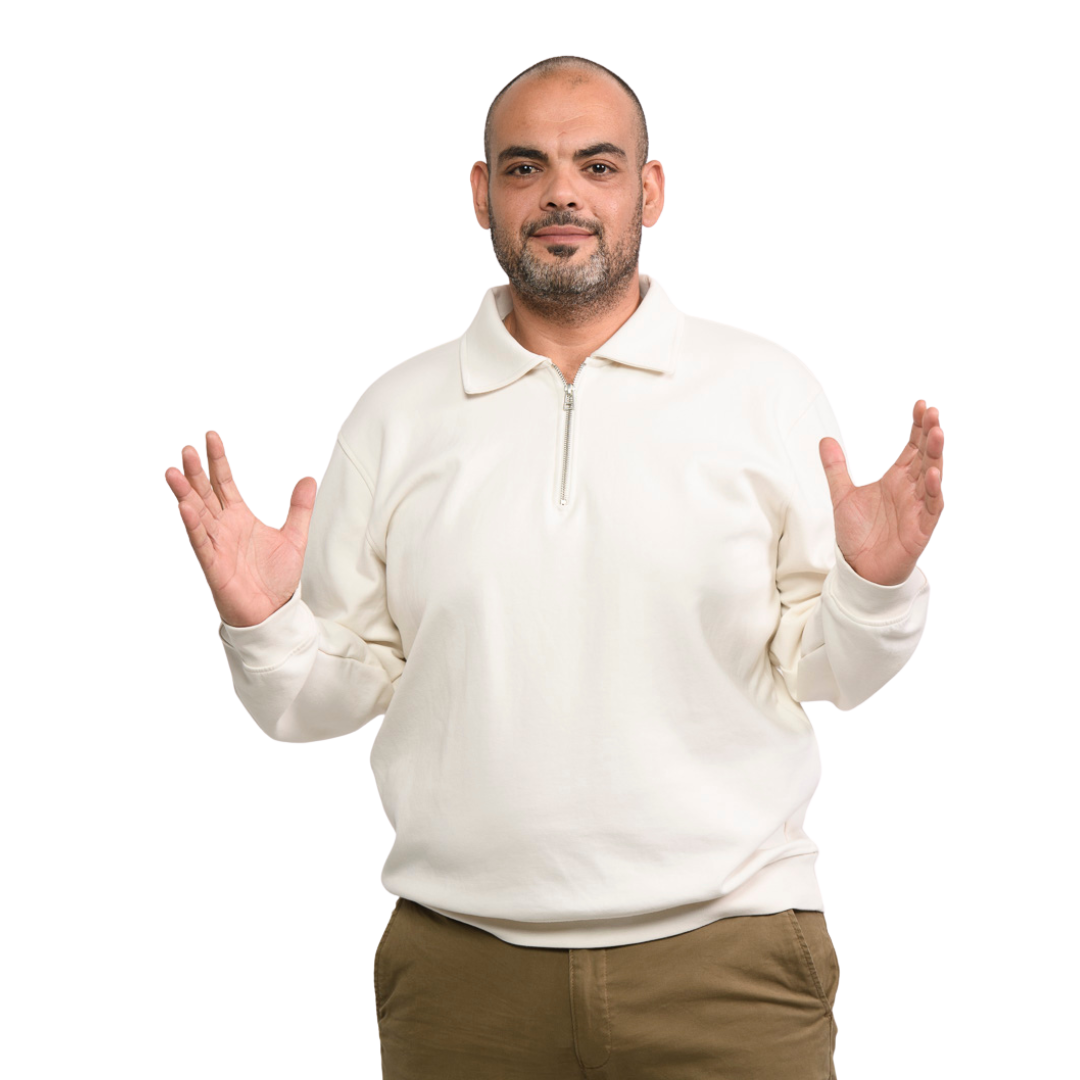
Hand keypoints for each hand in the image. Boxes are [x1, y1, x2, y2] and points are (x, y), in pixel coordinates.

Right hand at [163, 430, 317, 626]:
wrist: (273, 613)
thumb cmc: (276, 577)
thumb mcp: (295, 537)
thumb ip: (299, 508)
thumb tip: (308, 478)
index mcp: (240, 517)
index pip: (225, 482)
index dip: (218, 460)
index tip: (210, 435)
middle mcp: (224, 526)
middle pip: (206, 492)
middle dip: (196, 471)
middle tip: (186, 448)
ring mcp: (216, 544)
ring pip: (197, 513)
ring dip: (185, 493)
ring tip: (173, 471)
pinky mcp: (212, 565)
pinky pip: (200, 542)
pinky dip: (193, 525)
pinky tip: (184, 507)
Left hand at [819, 399, 944, 586]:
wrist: (859, 568)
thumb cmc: (857, 533)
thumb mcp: (841, 495)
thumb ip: (835, 468)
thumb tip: (824, 439)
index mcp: (896, 478)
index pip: (911, 446)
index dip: (917, 426)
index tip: (922, 404)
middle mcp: (910, 489)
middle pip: (925, 456)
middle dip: (930, 434)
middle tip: (933, 413)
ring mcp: (918, 507)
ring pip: (933, 477)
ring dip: (936, 457)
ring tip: (938, 434)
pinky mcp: (921, 528)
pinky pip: (932, 508)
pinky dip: (933, 492)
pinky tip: (933, 476)